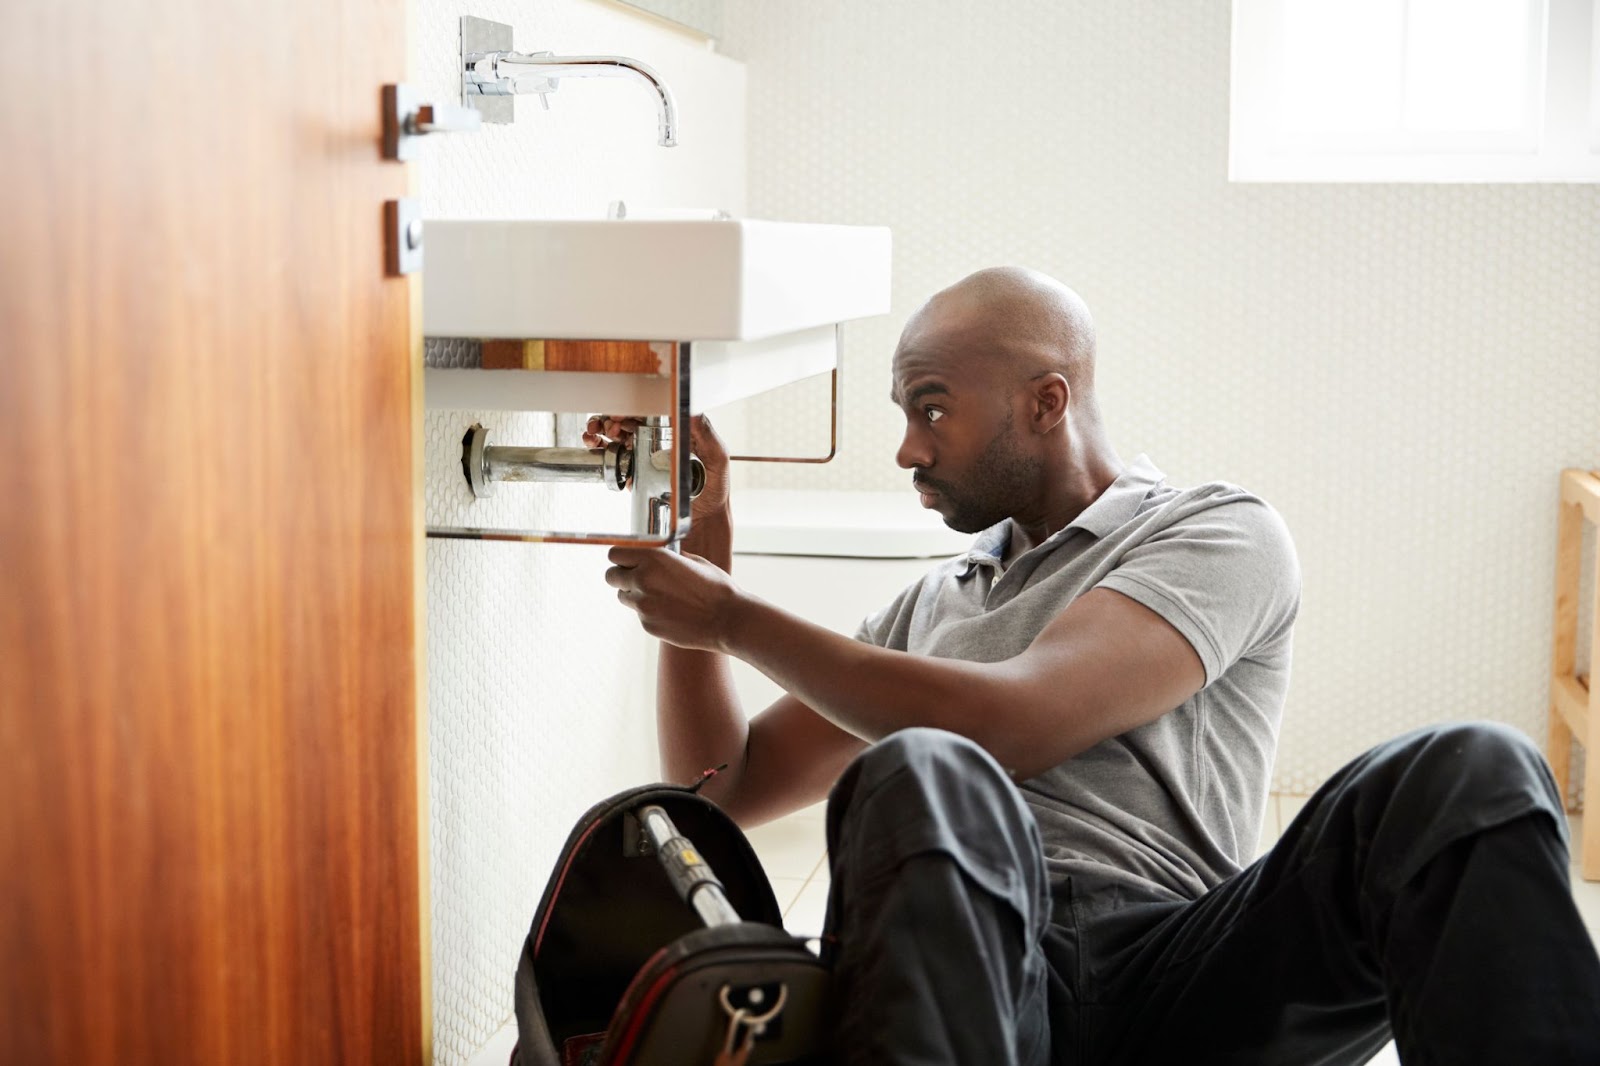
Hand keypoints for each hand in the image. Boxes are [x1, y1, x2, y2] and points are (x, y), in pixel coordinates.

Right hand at [584, 413, 728, 513]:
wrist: (704, 519)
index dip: (631, 408)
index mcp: (674, 429)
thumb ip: (705, 433)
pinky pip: (613, 457)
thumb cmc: (714, 487)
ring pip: (615, 435)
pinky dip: (600, 448)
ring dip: (600, 430)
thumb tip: (690, 408)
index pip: (648, 411)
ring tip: (595, 435)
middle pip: (627, 420)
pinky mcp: (635, 473)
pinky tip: (595, 446)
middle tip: (607, 427)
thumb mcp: (716, 456)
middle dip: (610, 418)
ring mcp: (644, 456)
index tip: (620, 414)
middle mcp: (658, 439)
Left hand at [606, 546, 743, 651]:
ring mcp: (643, 605)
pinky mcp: (647, 625)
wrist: (727, 619)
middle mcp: (642, 580)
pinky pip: (639, 614)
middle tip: (637, 578)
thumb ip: (669, 558)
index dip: (621, 557)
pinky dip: (649, 612)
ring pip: (623, 597)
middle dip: (621, 576)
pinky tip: (671, 611)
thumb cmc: (715, 587)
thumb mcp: (694, 561)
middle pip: (611, 576)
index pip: (615, 553)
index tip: (628, 560)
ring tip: (659, 595)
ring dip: (634, 594)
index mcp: (653, 559)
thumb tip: (658, 556)